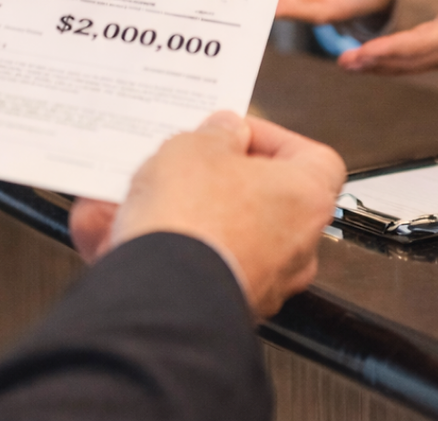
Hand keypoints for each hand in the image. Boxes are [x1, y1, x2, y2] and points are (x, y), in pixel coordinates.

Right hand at [70, 112, 345, 318]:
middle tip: (185, 160)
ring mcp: (262, 282)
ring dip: (185, 211)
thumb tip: (225, 131)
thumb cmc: (194, 220)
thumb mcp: (197, 146)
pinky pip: (196, 265)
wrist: (161, 295)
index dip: (270, 138)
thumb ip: (217, 133)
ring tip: (138, 193)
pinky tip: (125, 229)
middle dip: (218, 177)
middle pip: (261, 197)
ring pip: (222, 233)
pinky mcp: (224, 306)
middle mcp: (295, 246)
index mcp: (305, 198)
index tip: (233, 132)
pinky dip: (167, 247)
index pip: (312, 157)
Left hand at [338, 0, 437, 73]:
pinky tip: (363, 62)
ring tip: (345, 64)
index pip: (426, 43)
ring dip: (377, 66)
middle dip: (377, 61)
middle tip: (344, 61)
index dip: (394, 48)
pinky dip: (387, 64)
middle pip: (412, 60)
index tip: (366, 50)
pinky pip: (411, 63)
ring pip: (409, 66)